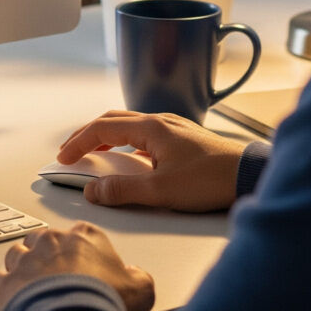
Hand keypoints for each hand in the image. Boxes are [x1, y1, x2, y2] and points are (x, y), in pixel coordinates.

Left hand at [0, 222, 153, 310]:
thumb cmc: (104, 300)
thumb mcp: (140, 289)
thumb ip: (138, 276)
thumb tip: (137, 275)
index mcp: (83, 236)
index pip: (79, 234)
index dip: (79, 252)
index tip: (83, 266)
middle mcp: (52, 240)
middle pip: (43, 239)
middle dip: (46, 255)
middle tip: (56, 277)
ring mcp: (26, 259)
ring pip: (16, 254)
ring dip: (22, 268)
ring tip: (32, 286)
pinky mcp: (7, 281)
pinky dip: (2, 287)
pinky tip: (11, 297)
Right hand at [58, 110, 246, 211]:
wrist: (247, 174)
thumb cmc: (209, 179)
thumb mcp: (161, 190)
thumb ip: (123, 190)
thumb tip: (92, 190)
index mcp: (150, 127)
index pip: (102, 128)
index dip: (78, 142)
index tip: (63, 157)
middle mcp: (158, 121)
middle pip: (112, 119)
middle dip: (86, 134)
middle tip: (69, 150)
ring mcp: (171, 126)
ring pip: (127, 123)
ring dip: (105, 135)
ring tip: (92, 151)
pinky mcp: (181, 137)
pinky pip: (142, 131)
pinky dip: (123, 139)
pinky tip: (127, 155)